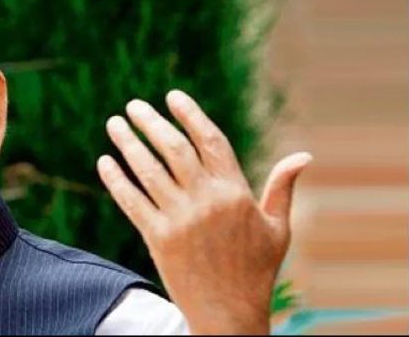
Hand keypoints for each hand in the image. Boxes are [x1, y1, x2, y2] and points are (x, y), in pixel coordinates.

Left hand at [95, 89, 312, 334]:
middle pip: (173, 149)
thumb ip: (282, 188)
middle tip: (133, 105)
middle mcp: (206, 201)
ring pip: (147, 170)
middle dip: (151, 122)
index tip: (172, 95)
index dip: (190, 114)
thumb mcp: (278, 228)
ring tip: (113, 123)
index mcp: (235, 193)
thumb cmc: (256, 269)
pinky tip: (105, 161)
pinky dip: (116, 179)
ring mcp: (179, 219)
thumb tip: (303, 155)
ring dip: (127, 143)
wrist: (229, 313)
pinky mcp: (157, 238)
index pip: (209, 140)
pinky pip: (131, 201)